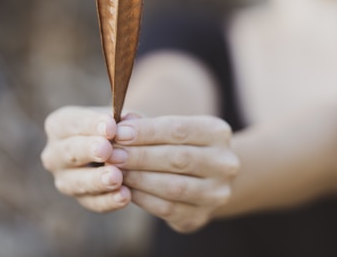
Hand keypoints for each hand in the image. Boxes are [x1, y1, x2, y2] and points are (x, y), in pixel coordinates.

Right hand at [40, 106, 131, 211]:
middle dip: (89, 150)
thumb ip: (124, 120)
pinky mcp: (81, 198)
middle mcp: (55, 153)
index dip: (91, 124)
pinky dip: (109, 200)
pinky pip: (93, 202)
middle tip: (106, 150)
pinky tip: (124, 196)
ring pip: (77, 182)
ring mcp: (65, 179)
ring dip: (97, 180)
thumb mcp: (119, 118)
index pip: (72, 123)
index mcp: (59, 125)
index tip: (111, 127)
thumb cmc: (116, 126)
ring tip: (116, 177)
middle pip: (70, 152)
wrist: (121, 148)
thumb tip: (130, 122)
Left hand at [112, 115, 239, 232]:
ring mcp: (216, 192)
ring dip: (139, 179)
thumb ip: (149, 125)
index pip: (179, 130)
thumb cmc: (183, 146)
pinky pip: (167, 209)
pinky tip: (124, 190)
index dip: (147, 132)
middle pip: (177, 159)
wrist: (208, 178)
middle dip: (140, 156)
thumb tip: (123, 122)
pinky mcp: (201, 216)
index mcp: (219, 133)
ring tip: (113, 173)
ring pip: (173, 187)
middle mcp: (225, 163)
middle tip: (111, 155)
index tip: (118, 132)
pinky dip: (143, 199)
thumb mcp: (173, 130)